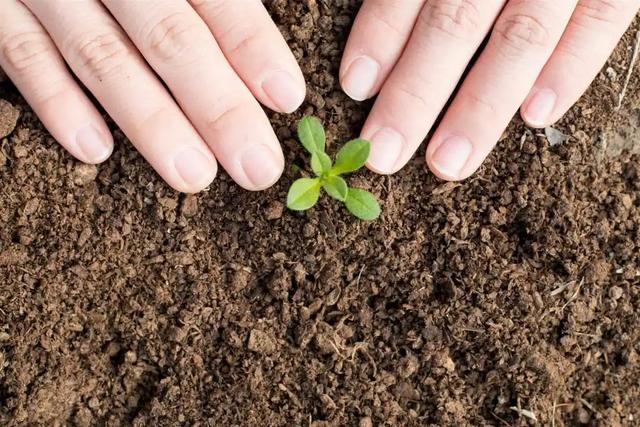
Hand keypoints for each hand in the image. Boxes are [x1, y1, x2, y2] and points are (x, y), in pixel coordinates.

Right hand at [0, 0, 304, 192]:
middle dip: (219, 108)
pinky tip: (95, 150)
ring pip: (103, 57)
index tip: (287, 98)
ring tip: (195, 176)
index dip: (252, 47)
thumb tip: (261, 31)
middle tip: (258, 168)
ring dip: (151, 123)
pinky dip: (55, 102)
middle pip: (169, 38)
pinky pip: (20, 52)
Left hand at [340, 0, 639, 179]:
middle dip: (416, 94)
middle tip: (384, 152)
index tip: (355, 87)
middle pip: (456, 22)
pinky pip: (601, 21)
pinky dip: (571, 70)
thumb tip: (377, 41)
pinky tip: (535, 118)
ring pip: (523, 37)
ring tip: (447, 162)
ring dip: (481, 107)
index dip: (382, 34)